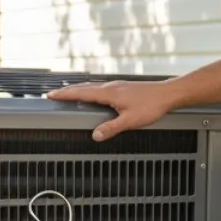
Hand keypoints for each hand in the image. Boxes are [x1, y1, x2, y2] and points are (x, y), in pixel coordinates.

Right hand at [45, 80, 175, 140]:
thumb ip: (111, 128)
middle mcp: (111, 86)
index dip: (65, 95)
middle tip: (54, 94)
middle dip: (68, 91)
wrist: (168, 94)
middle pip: (84, 87)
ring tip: (69, 93)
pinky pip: (100, 87)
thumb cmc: (152, 105)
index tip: (52, 95)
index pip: (81, 93)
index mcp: (109, 93)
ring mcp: (117, 85)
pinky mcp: (123, 87)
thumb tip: (95, 135)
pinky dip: (90, 90)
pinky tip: (93, 94)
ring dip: (78, 89)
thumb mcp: (130, 120)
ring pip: (92, 86)